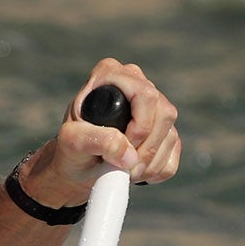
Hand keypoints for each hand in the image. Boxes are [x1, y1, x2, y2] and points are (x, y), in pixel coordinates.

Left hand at [18, 58, 181, 208]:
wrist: (77, 167)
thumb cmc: (70, 150)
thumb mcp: (70, 142)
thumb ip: (93, 140)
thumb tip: (128, 153)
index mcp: (111, 74)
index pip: (146, 95)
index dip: (139, 127)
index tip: (121, 147)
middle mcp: (136, 83)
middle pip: (165, 114)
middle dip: (146, 149)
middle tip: (124, 167)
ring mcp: (154, 106)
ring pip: (171, 135)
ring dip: (150, 163)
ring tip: (125, 171)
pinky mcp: (164, 129)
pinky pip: (174, 151)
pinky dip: (157, 170)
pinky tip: (136, 171)